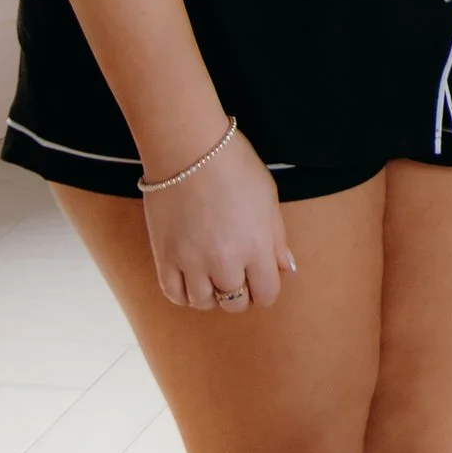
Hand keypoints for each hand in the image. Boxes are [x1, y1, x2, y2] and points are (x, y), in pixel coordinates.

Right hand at [139, 128, 293, 312]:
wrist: (188, 149)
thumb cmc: (234, 166)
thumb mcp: (268, 197)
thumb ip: (277, 238)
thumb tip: (286, 268)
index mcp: (256, 246)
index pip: (266, 294)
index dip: (266, 289)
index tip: (260, 278)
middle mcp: (225, 261)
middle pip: (235, 303)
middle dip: (241, 292)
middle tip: (237, 274)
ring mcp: (191, 262)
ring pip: (204, 303)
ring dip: (212, 294)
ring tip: (213, 274)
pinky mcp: (165, 258)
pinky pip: (175, 295)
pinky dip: (185, 294)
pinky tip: (192, 279)